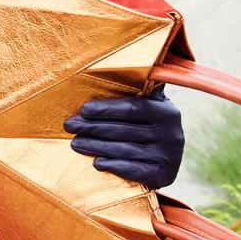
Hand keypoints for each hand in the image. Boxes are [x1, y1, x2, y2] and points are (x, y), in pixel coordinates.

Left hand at [62, 84, 183, 188]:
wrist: (167, 164)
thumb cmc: (149, 128)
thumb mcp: (151, 108)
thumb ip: (140, 91)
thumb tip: (122, 63)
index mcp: (166, 111)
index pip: (132, 108)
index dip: (106, 109)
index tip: (83, 109)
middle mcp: (171, 133)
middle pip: (123, 129)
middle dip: (92, 127)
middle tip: (69, 125)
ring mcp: (168, 156)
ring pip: (124, 149)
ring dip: (95, 146)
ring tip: (74, 143)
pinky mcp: (163, 176)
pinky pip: (133, 170)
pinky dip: (113, 166)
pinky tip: (96, 163)